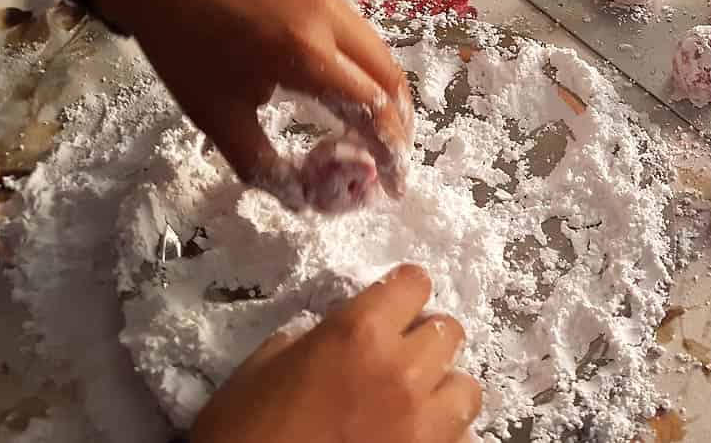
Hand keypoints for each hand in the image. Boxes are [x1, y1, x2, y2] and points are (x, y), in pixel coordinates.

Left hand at [92, 0, 414, 209]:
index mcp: (306, 56)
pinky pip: (363, 34)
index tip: (394, 185)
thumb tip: (304, 200)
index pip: (373, 108)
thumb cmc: (185, 48)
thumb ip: (266, 166)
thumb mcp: (218, 118)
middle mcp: (330, 22)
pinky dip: (372, 68)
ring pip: (381, 53)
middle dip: (400, 125)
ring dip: (389, 95)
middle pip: (390, 79)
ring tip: (380, 129)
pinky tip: (356, 88)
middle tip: (392, 161)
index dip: (390, 151)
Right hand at [191, 264, 481, 442]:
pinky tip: (415, 438)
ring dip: (442, 388)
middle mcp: (401, 368)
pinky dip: (445, 434)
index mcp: (357, 332)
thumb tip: (335, 331)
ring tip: (415, 402)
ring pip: (465, 386)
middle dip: (424, 340)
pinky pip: (461, 437)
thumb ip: (312, 337)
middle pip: (448, 330)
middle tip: (397, 359)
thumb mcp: (263, 367)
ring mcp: (421, 421)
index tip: (392, 307)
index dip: (403, 293)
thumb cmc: (244, 433)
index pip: (414, 283)